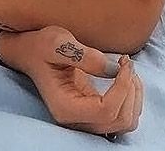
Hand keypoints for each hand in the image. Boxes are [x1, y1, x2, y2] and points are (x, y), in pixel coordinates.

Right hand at [0, 26, 142, 138]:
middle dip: (131, 91)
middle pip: (119, 122)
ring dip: (134, 96)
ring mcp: (85, 118)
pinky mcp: (93, 111)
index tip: (124, 62)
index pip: (106, 111)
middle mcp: (75, 120)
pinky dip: (131, 98)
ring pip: (125, 122)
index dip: (122, 88)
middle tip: (126, 64)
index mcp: (65, 107)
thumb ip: (85, 56)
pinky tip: (125, 76)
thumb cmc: (40, 45)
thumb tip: (113, 69)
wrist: (30, 51)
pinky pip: (122, 115)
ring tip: (127, 70)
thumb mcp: (58, 42)